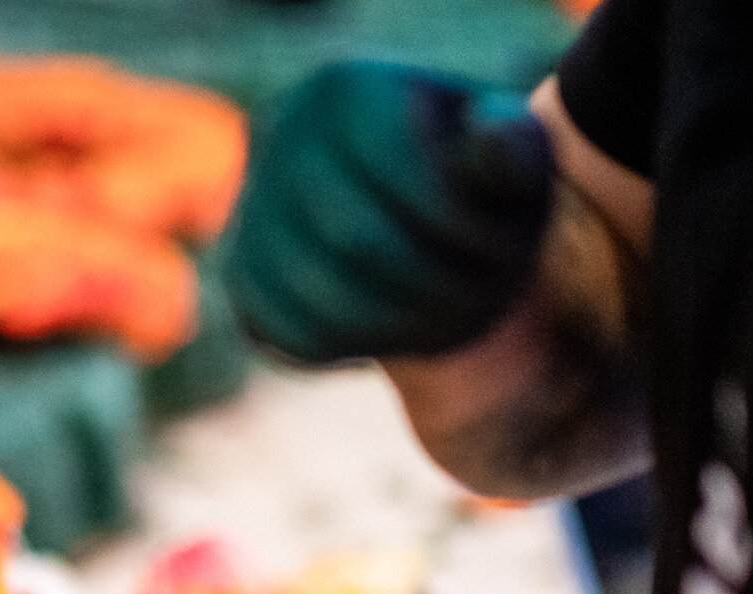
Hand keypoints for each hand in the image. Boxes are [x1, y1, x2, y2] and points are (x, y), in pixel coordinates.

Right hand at [224, 61, 553, 366]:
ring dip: (399, 325)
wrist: (416, 225)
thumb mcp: (511, 157)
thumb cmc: (474, 186)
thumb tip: (497, 139)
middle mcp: (277, 136)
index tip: (504, 246)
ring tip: (444, 319)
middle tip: (480, 299)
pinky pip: (290, 334)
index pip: (397, 168)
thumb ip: (510, 148)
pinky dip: (353, 346)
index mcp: (344, 89)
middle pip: (354, 239)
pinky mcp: (241, 276)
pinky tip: (392, 328)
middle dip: (432, 284)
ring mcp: (249, 210)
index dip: (461, 225)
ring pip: (318, 296)